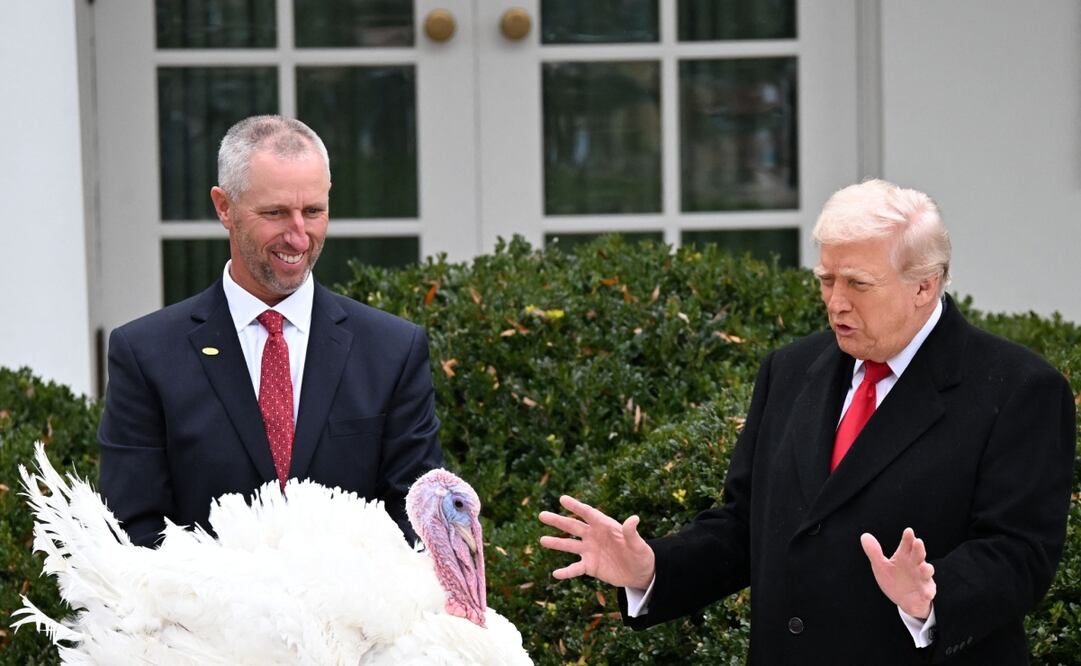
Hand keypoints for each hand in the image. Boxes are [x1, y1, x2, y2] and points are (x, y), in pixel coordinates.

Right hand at [538, 495, 655, 589]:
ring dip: (556, 543)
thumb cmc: (641, 554)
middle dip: (558, 520)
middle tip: (541, 515)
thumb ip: (631, 533)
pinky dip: (566, 572)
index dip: (575, 506)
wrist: (640, 573)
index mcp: (605, 525)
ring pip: (569, 545)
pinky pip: (575, 569)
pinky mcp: (590, 566)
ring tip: (542, 540)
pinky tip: (555, 574)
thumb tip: (633, 519)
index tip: (562, 499)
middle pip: (573, 526)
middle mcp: (594, 536)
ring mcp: (590, 551)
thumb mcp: (638, 545)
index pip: (588, 513)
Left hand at [860, 528, 935, 618]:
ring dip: (926, 569)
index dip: (908, 538)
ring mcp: (922, 578)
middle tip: (918, 542)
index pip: (907, 545)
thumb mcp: (881, 566)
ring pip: (926, 572)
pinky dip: (928, 593)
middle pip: (918, 555)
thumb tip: (864, 536)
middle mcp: (915, 565)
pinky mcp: (926, 592)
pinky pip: (928, 592)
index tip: (908, 531)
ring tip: (924, 567)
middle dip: (919, 549)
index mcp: (904, 556)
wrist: (903, 600)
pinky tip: (926, 594)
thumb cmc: (893, 579)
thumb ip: (874, 552)